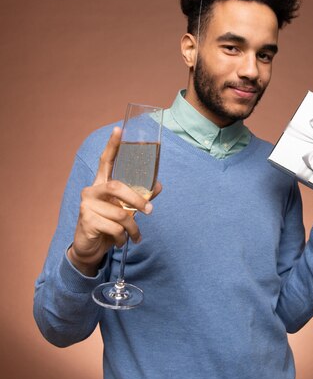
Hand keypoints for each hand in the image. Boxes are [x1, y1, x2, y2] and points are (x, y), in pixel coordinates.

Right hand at [68, 127, 161, 275]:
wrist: (90, 248)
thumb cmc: (108, 224)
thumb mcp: (125, 210)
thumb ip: (139, 197)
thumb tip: (158, 185)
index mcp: (101, 184)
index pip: (106, 160)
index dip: (112, 145)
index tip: (119, 129)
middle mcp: (91, 190)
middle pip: (117, 187)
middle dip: (137, 200)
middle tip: (150, 211)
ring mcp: (87, 205)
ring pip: (120, 213)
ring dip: (132, 227)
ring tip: (134, 235)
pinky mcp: (86, 220)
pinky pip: (114, 227)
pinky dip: (122, 237)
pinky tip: (120, 240)